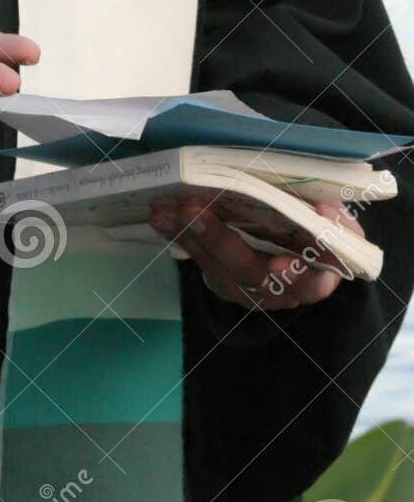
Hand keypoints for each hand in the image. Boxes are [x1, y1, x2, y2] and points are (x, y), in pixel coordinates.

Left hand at [150, 196, 362, 310]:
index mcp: (314, 282)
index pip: (310, 284)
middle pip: (248, 271)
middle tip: (195, 212)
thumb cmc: (322, 237)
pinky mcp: (219, 277)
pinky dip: (177, 234)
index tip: (284, 264)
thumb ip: (335, 223)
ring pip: (214, 264)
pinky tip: (161, 215)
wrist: (299, 254)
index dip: (297, 275)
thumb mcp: (340, 230)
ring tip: (167, 209)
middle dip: (220, 240)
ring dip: (188, 233)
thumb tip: (321, 210)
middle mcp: (275, 292)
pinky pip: (197, 256)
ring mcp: (243, 288)